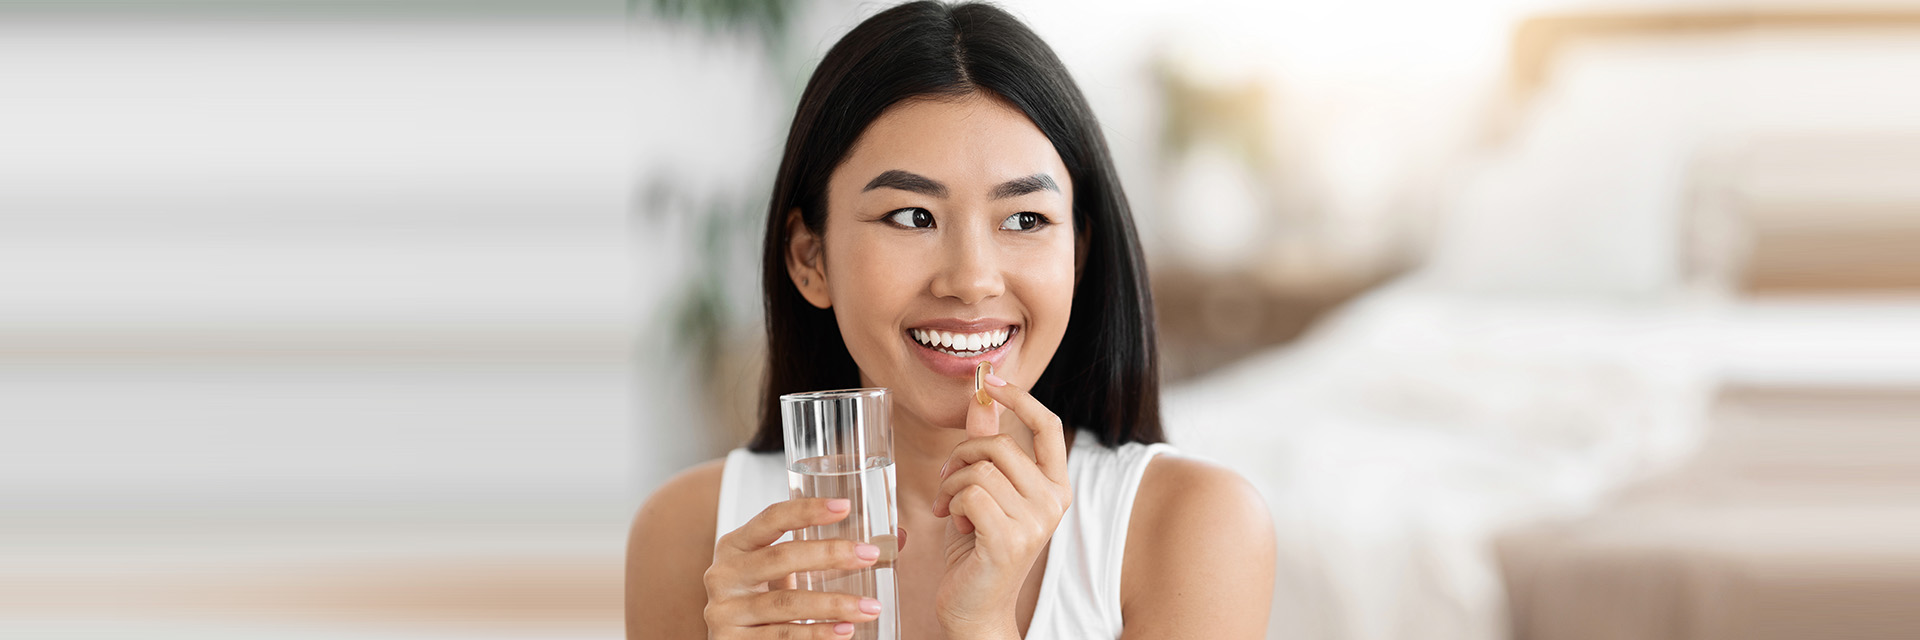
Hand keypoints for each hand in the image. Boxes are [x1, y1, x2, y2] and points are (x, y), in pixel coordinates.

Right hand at [703, 498, 888, 638]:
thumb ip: (822, 558)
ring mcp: (725, 610)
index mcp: (735, 546)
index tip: (845, 506)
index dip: (807, 510)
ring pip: (787, 602)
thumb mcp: (778, 574)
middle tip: (870, 555)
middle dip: (830, 554)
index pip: (771, 518)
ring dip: (834, 603)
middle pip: (782, 557)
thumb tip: (897, 540)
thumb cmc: (761, 601)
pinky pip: (782, 637)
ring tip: (869, 607)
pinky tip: (844, 631)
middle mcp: (724, 574)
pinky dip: (817, 634)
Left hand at [931, 373, 1071, 635]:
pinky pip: (971, 493)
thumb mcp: (984, 491)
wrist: (974, 608)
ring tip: (953, 509)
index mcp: (1055, 487)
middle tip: (948, 481)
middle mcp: (1053, 502)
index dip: (1019, 397)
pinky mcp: (1009, 539)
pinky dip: (953, 503)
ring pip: (980, 468)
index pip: (1047, 425)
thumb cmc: (978, 549)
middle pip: (1000, 444)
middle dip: (962, 455)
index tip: (990, 380)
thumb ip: (987, 446)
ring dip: (952, 484)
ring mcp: (1035, 523)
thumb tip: (980, 399)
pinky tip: (957, 524)